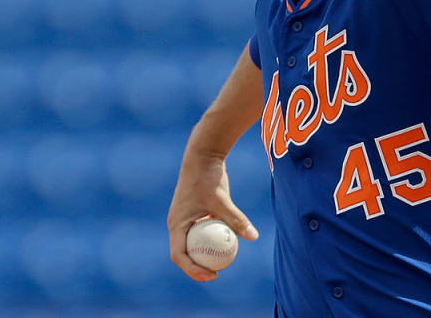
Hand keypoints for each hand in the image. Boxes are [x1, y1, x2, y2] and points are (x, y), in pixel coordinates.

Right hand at [167, 153, 258, 280]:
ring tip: (225, 262)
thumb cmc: (208, 176)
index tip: (212, 275)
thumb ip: (237, 219)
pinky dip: (214, 238)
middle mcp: (178, 224)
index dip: (193, 269)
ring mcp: (187, 218)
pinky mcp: (196, 212)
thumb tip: (253, 237)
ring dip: (205, 253)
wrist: (203, 155)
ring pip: (195, 242)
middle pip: (185, 253)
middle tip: (218, 273)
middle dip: (198, 266)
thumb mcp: (223, 200)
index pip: (179, 255)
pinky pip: (204, 230)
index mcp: (176, 224)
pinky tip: (230, 242)